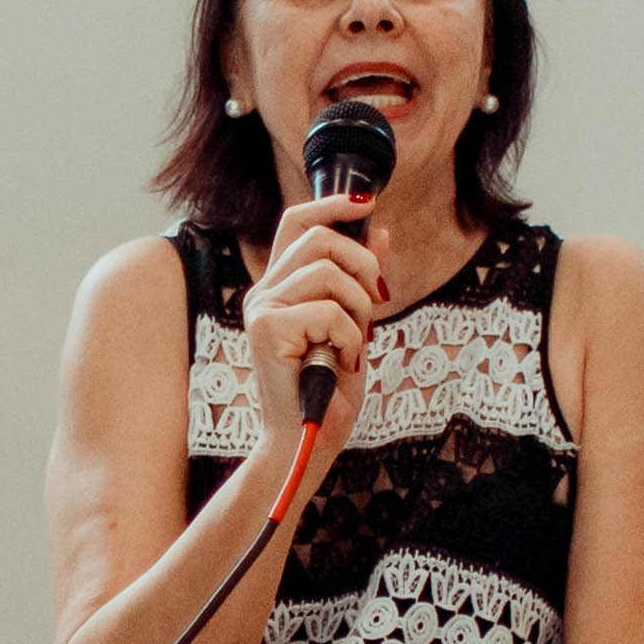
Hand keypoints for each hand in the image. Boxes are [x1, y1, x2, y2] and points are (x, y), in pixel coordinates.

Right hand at [240, 192, 392, 459]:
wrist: (307, 440)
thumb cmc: (327, 390)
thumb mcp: (355, 326)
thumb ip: (361, 282)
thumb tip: (382, 233)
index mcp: (280, 287)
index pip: (297, 222)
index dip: (332, 204)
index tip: (367, 203)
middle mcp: (264, 292)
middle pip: (320, 239)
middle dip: (363, 265)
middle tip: (374, 304)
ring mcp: (262, 310)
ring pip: (330, 274)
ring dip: (359, 311)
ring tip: (352, 345)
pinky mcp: (268, 330)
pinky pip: (330, 311)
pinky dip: (351, 338)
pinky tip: (341, 362)